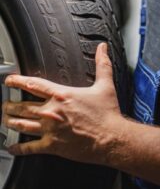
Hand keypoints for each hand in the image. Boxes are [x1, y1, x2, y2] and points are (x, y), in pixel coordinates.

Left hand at [2, 43, 123, 164]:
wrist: (111, 138)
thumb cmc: (107, 114)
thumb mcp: (105, 85)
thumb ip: (102, 64)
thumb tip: (103, 48)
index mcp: (62, 95)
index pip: (33, 84)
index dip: (17, 81)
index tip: (9, 80)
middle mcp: (52, 112)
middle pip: (22, 106)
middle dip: (10, 105)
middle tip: (6, 104)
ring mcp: (49, 130)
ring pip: (21, 125)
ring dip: (10, 122)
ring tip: (6, 120)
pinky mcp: (51, 146)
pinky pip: (28, 147)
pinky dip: (17, 147)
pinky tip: (12, 146)